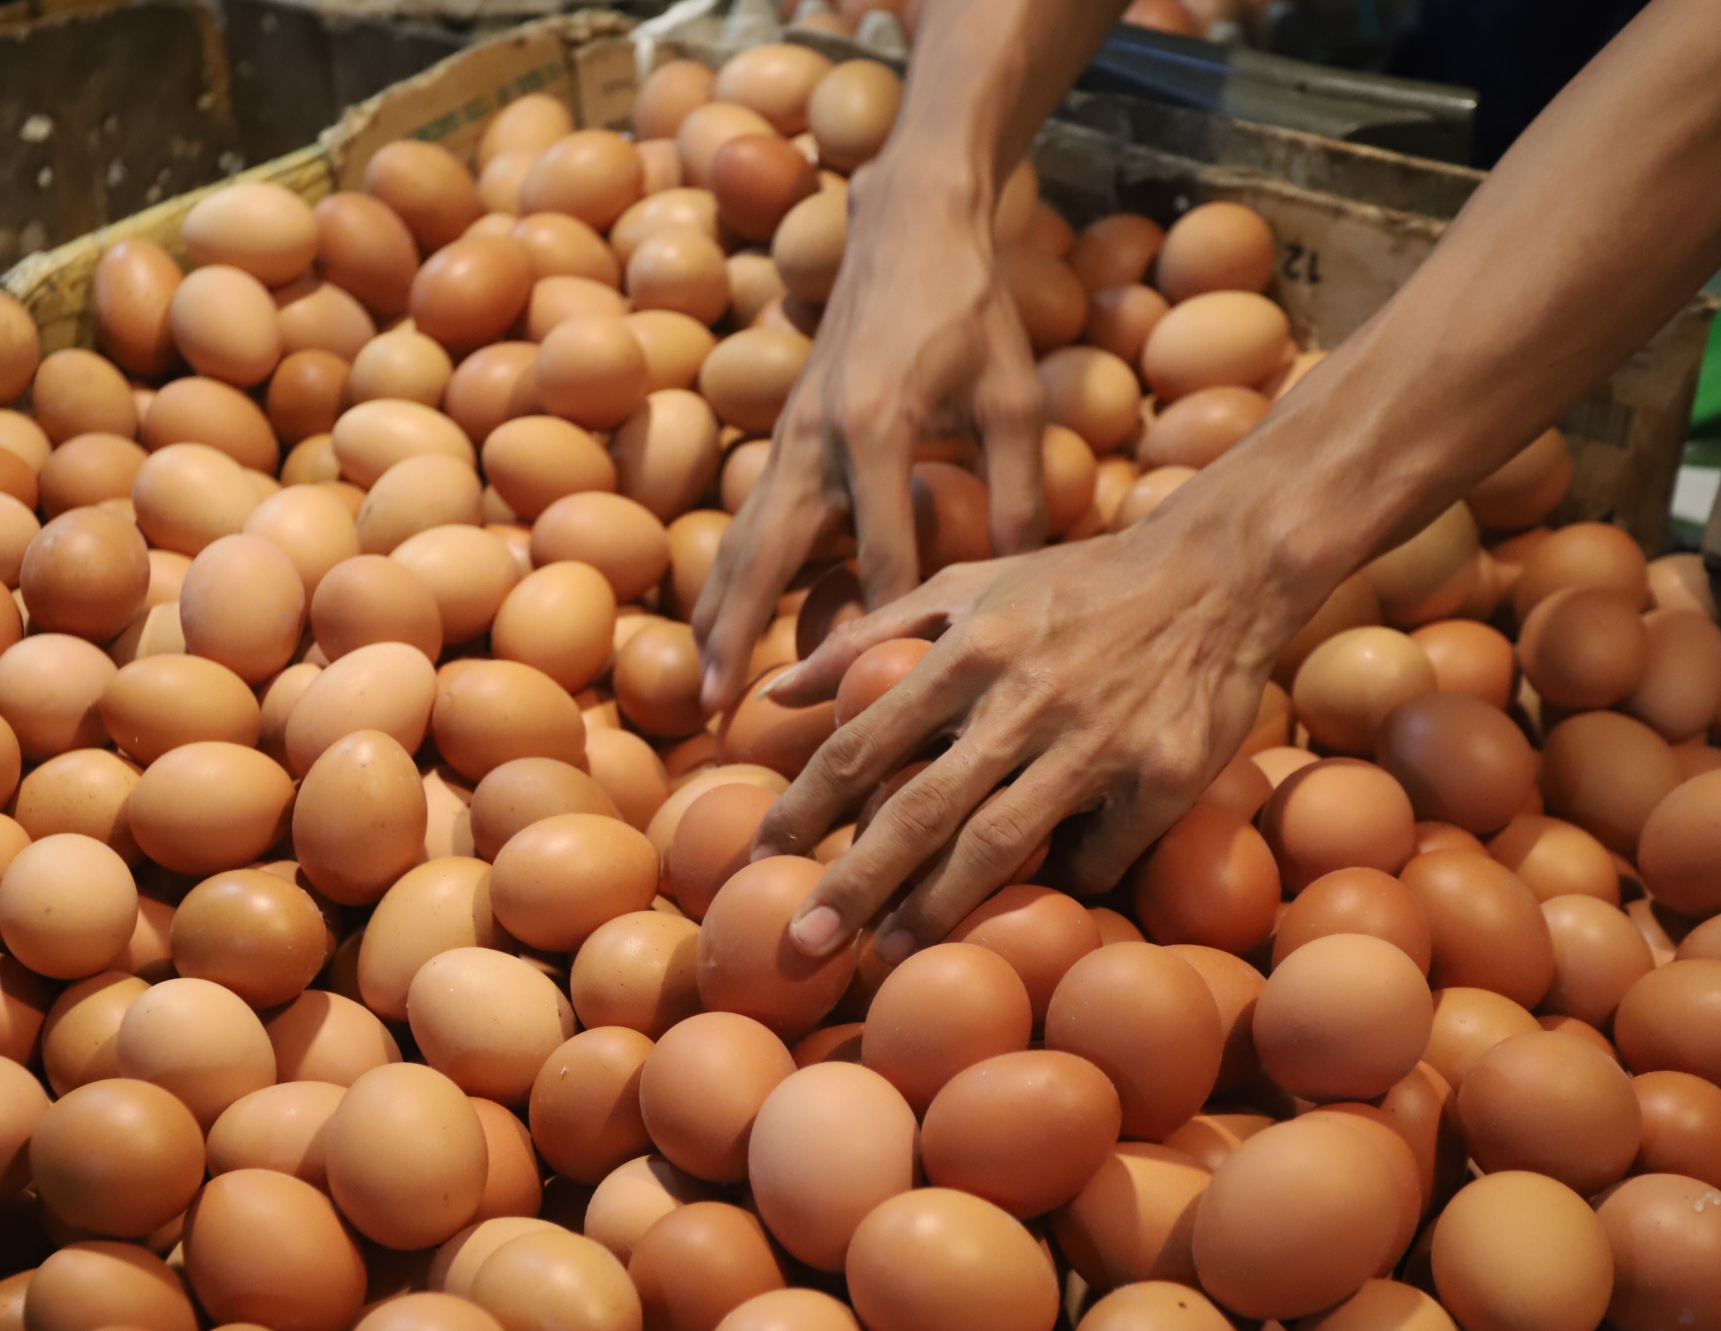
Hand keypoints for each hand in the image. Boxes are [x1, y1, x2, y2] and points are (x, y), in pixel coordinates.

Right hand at [691, 166, 1050, 714]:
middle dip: (740, 640)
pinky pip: (747, 523)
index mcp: (878, 429)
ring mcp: (789, 438)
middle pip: (767, 561)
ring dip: (716, 618)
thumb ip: (1021, 485)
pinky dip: (728, 579)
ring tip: (699, 691)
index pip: (883, 555)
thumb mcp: (1014, 395)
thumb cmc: (972, 309)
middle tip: (717, 716)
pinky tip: (718, 628)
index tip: (879, 701)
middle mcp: (816, 440)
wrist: (907, 224)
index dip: (883, 630)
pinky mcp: (782, 436)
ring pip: (740, 544)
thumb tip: (1020, 581)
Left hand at [751, 513, 1303, 962]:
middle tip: (803, 942)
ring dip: (938, 908)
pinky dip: (1065, 883)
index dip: (805, 806)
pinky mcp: (1164, 776)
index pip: (862, 742)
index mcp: (966, 651)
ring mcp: (1096, 742)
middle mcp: (1023, 700)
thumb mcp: (965, 587)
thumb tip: (775, 693)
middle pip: (919, 808)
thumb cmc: (1074, 586)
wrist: (1219, 569)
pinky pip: (1099, 854)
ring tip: (889, 955)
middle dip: (854, 882)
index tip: (760, 858)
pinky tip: (1032, 907)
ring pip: (1001, 844)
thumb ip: (867, 637)